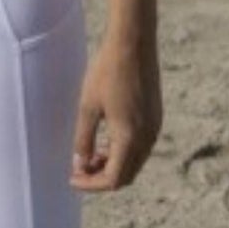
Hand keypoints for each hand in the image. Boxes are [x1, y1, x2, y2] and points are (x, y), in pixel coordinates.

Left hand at [71, 35, 161, 191]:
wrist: (133, 44)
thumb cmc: (107, 72)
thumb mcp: (88, 105)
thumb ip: (84, 137)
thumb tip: (80, 163)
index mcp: (130, 139)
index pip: (114, 179)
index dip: (92, 183)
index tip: (73, 178)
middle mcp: (147, 139)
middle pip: (127, 174)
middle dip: (102, 177)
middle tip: (79, 168)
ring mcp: (154, 128)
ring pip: (134, 161)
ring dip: (113, 164)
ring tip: (89, 154)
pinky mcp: (156, 117)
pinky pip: (140, 146)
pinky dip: (123, 151)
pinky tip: (105, 139)